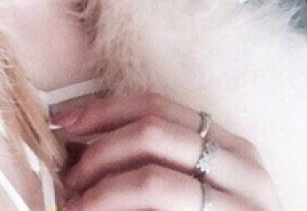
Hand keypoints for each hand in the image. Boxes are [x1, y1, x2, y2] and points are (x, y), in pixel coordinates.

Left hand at [50, 91, 282, 209]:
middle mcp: (243, 171)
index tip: (62, 121)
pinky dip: (115, 210)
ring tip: (74, 205)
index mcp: (232, 147)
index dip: (102, 109)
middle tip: (67, 176)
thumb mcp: (195, 190)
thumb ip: (155, 162)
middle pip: (151, 133)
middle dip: (98, 150)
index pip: (156, 106)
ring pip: (152, 179)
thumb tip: (79, 144)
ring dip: (101, 190)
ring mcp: (240, 207)